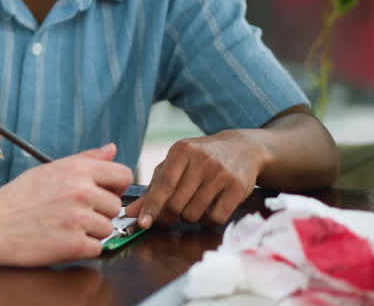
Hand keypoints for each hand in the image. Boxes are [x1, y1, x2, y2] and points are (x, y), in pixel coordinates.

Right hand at [0, 143, 132, 265]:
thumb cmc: (17, 198)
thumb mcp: (48, 170)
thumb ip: (84, 160)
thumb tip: (112, 149)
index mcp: (76, 170)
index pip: (123, 175)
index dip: (115, 187)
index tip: (103, 194)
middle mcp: (81, 191)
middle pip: (116, 206)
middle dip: (99, 212)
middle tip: (72, 214)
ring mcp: (79, 219)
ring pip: (108, 229)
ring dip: (91, 232)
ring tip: (63, 227)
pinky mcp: (74, 245)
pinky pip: (97, 248)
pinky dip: (82, 248)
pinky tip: (61, 240)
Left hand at [127, 130, 268, 228]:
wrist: (242, 149)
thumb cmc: (200, 159)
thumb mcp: (176, 164)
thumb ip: (153, 188)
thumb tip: (131, 212)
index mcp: (181, 151)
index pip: (163, 185)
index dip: (151, 207)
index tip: (142, 223)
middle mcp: (201, 160)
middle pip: (176, 204)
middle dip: (170, 215)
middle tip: (173, 213)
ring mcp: (221, 173)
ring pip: (194, 214)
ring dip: (190, 217)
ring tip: (195, 204)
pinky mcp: (238, 187)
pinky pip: (216, 218)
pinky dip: (209, 221)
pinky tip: (210, 208)